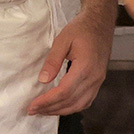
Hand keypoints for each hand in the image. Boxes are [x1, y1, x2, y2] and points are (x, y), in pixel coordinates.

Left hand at [27, 0, 114, 116]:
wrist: (100, 23)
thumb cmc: (82, 28)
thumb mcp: (63, 39)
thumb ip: (53, 60)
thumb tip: (43, 80)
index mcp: (85, 67)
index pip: (64, 92)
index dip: (47, 101)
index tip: (33, 105)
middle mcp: (94, 77)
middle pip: (71, 102)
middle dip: (50, 109)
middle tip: (33, 110)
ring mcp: (98, 81)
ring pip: (79, 105)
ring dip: (61, 111)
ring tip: (44, 110)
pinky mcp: (98, 81)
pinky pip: (86, 101)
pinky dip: (72, 107)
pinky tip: (61, 106)